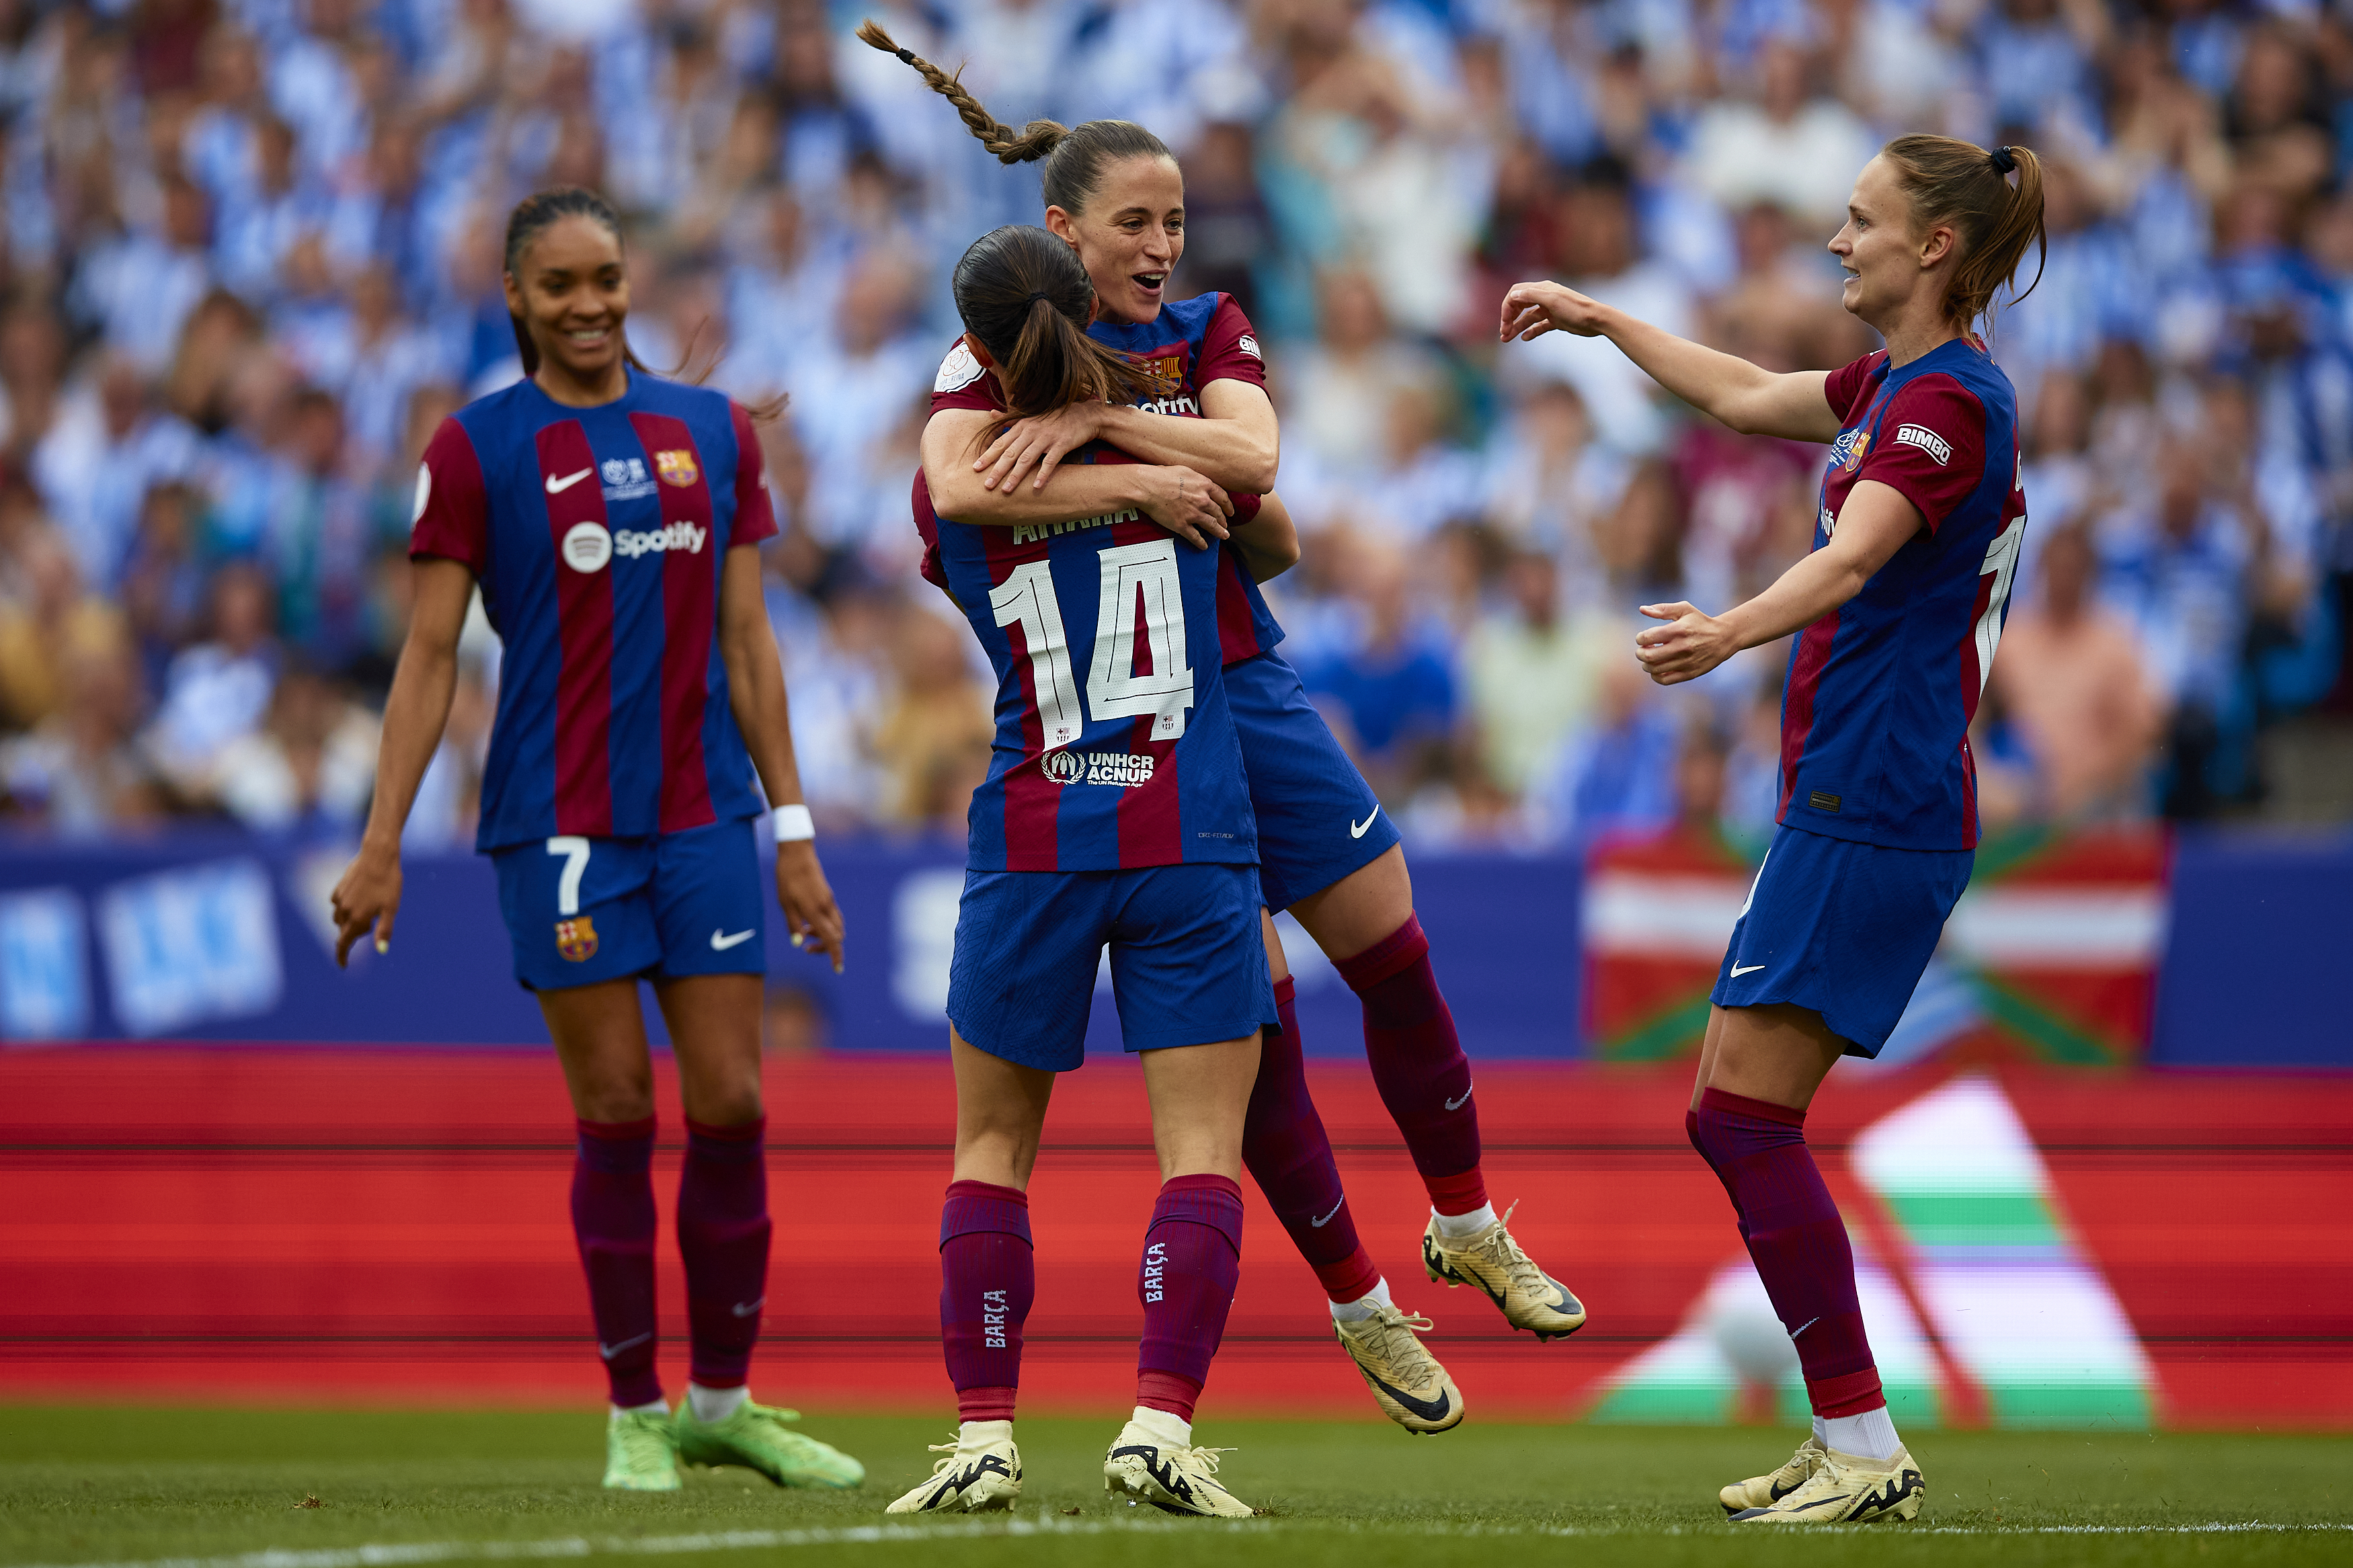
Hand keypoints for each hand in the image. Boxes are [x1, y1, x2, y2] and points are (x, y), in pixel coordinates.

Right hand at [329, 841, 401, 967]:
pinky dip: (346, 908)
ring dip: (349, 922)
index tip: (343, 966)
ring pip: (339, 918)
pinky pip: (338, 904)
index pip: (344, 943)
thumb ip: (385, 930)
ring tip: (368, 912)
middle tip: (373, 924)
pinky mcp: (338, 888)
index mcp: (358, 918)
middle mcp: (344, 911)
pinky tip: (359, 899)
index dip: (342, 956)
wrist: (378, 857)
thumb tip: (382, 951)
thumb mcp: (391, 908)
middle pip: (344, 931)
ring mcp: (339, 899)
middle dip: (354, 934)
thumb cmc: (389, 883)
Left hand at [775, 840, 844, 973]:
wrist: (797, 853)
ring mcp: (829, 901)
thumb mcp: (784, 903)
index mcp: (816, 910)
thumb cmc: (787, 877)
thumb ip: (793, 924)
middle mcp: (827, 907)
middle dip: (827, 948)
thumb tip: (798, 943)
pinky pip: (832, 917)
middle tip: (807, 949)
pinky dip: (824, 926)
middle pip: (837, 936)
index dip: (835, 956)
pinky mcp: (828, 896)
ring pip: (836, 926)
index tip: (837, 969)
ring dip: (825, 936)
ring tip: (804, 934)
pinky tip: (808, 922)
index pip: (831, 939)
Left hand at [977, 404, 1103, 493]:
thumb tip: (991, 413)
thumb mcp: (1030, 415)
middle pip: (1011, 453)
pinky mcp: (1062, 444)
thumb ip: (1010, 417)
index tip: (975, 468)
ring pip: (1027, 459)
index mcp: (1022, 426)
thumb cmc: (1054, 417)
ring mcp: (1046, 438)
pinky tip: (1036, 486)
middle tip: (987, 485)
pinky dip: (1043, 474)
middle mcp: (1031, 431)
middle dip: (998, 470)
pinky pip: (1050, 461)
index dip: (988, 456)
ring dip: (1016, 476)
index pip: (1001, 442)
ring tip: (1006, 490)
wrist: (1082, 415)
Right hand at [1135, 465, 1232, 549]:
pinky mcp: (1182, 525)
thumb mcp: (1185, 470)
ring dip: (1219, 532)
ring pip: (1211, 526)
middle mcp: (1202, 500)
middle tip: (1225, 524)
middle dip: (1223, 520)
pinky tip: (1204, 546)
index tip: (1230, 510)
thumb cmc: (1161, 476)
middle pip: (1218, 513)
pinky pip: (1195, 537)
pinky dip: (1201, 543)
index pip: (1222, 497)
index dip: (1228, 505)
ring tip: (1223, 536)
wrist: (1147, 486)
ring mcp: (1193, 514)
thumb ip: (1196, 479)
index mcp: (1204, 485)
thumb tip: (1199, 483)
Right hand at [1499, 280, 1613, 342]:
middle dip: (1509, 318)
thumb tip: (1513, 295)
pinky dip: (1531, 331)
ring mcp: (1550, 309)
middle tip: (1503, 333)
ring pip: (1528, 318)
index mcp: (1543, 289)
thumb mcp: (1552, 301)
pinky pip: (1539, 325)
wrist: (1597, 320)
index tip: (1504, 322)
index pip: (1517, 294)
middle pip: (1520, 305)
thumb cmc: (1576, 309)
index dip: (1507, 307)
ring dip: (1517, 327)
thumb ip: (1532, 296)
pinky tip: (1525, 338)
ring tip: (1507, 339)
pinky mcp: (1556, 320)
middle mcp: (1544, 297)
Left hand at [1634, 601, 1738, 685]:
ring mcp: (1686, 662)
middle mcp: (1682, 647)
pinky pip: (1665, 680)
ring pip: (1655, 669)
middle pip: (1649, 656)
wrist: (1724, 638)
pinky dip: (1655, 676)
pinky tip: (1656, 669)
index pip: (1647, 637)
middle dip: (1640, 653)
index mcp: (1679, 630)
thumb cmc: (1700, 622)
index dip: (1640, 638)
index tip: (1642, 638)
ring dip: (1646, 665)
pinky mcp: (1690, 673)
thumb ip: (1662, 609)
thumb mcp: (1684, 609)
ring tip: (1649, 659)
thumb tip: (1642, 609)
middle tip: (1642, 650)